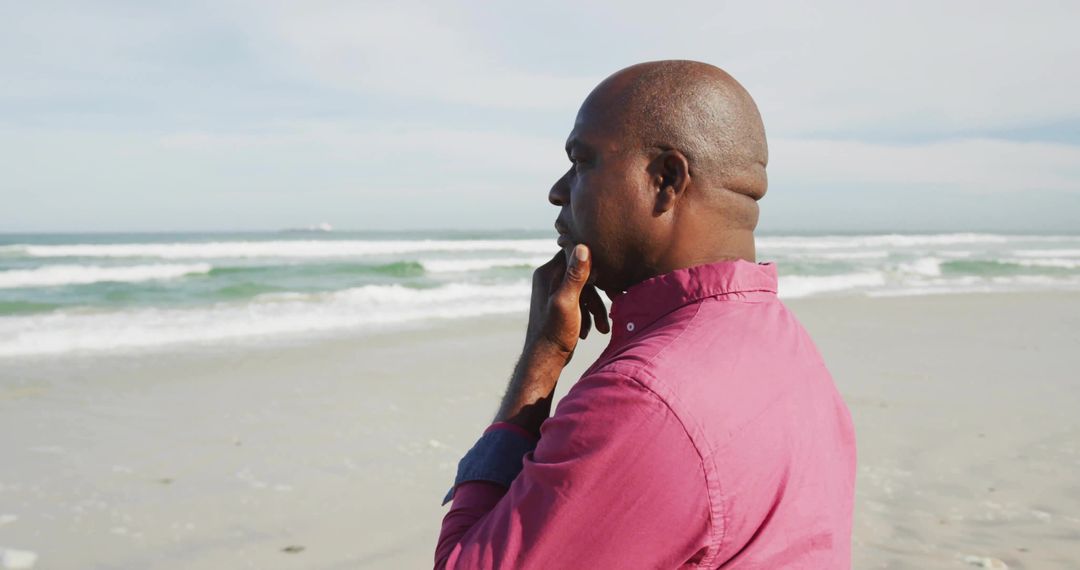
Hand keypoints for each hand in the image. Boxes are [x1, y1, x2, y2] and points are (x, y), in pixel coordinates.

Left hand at [524, 244, 610, 361]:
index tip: (608, 276)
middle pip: (582, 274)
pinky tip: (590, 330)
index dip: (593, 263)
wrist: (545, 358)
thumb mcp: (568, 302)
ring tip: (601, 327)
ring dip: (595, 308)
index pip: (574, 254)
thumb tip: (583, 246)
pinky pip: (580, 301)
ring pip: (584, 290)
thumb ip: (575, 276)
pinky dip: (587, 314)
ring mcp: (554, 291)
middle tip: (612, 304)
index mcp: (548, 273)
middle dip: (597, 294)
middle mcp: (548, 278)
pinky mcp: (560, 304)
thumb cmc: (555, 332)